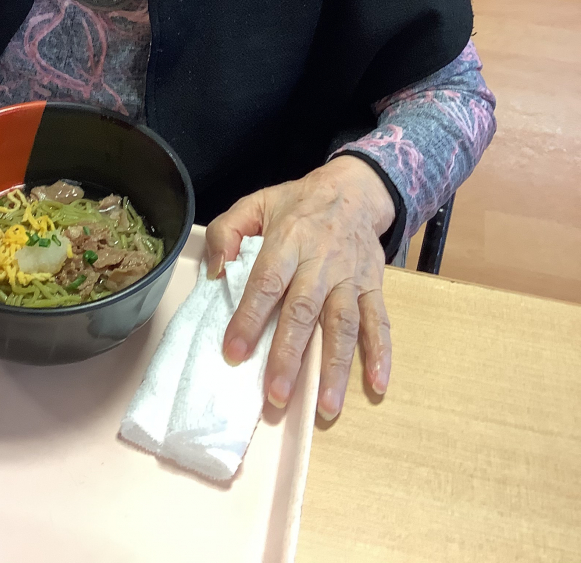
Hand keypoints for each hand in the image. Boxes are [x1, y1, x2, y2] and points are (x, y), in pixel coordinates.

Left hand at [205, 155, 395, 421]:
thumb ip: (227, 232)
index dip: (250, 318)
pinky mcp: (372, 286)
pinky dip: (381, 353)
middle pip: (303, 311)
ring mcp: (350, 276)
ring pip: (343, 325)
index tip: (235, 353)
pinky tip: (378, 385)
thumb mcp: (255, 203)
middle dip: (289, 355)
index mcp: (288, 240)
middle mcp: (320, 261)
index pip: (266, 283)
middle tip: (275, 396)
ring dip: (336, 367)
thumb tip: (215, 272)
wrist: (354, 189)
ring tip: (327, 407)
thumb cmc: (297, 204)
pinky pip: (379, 321)